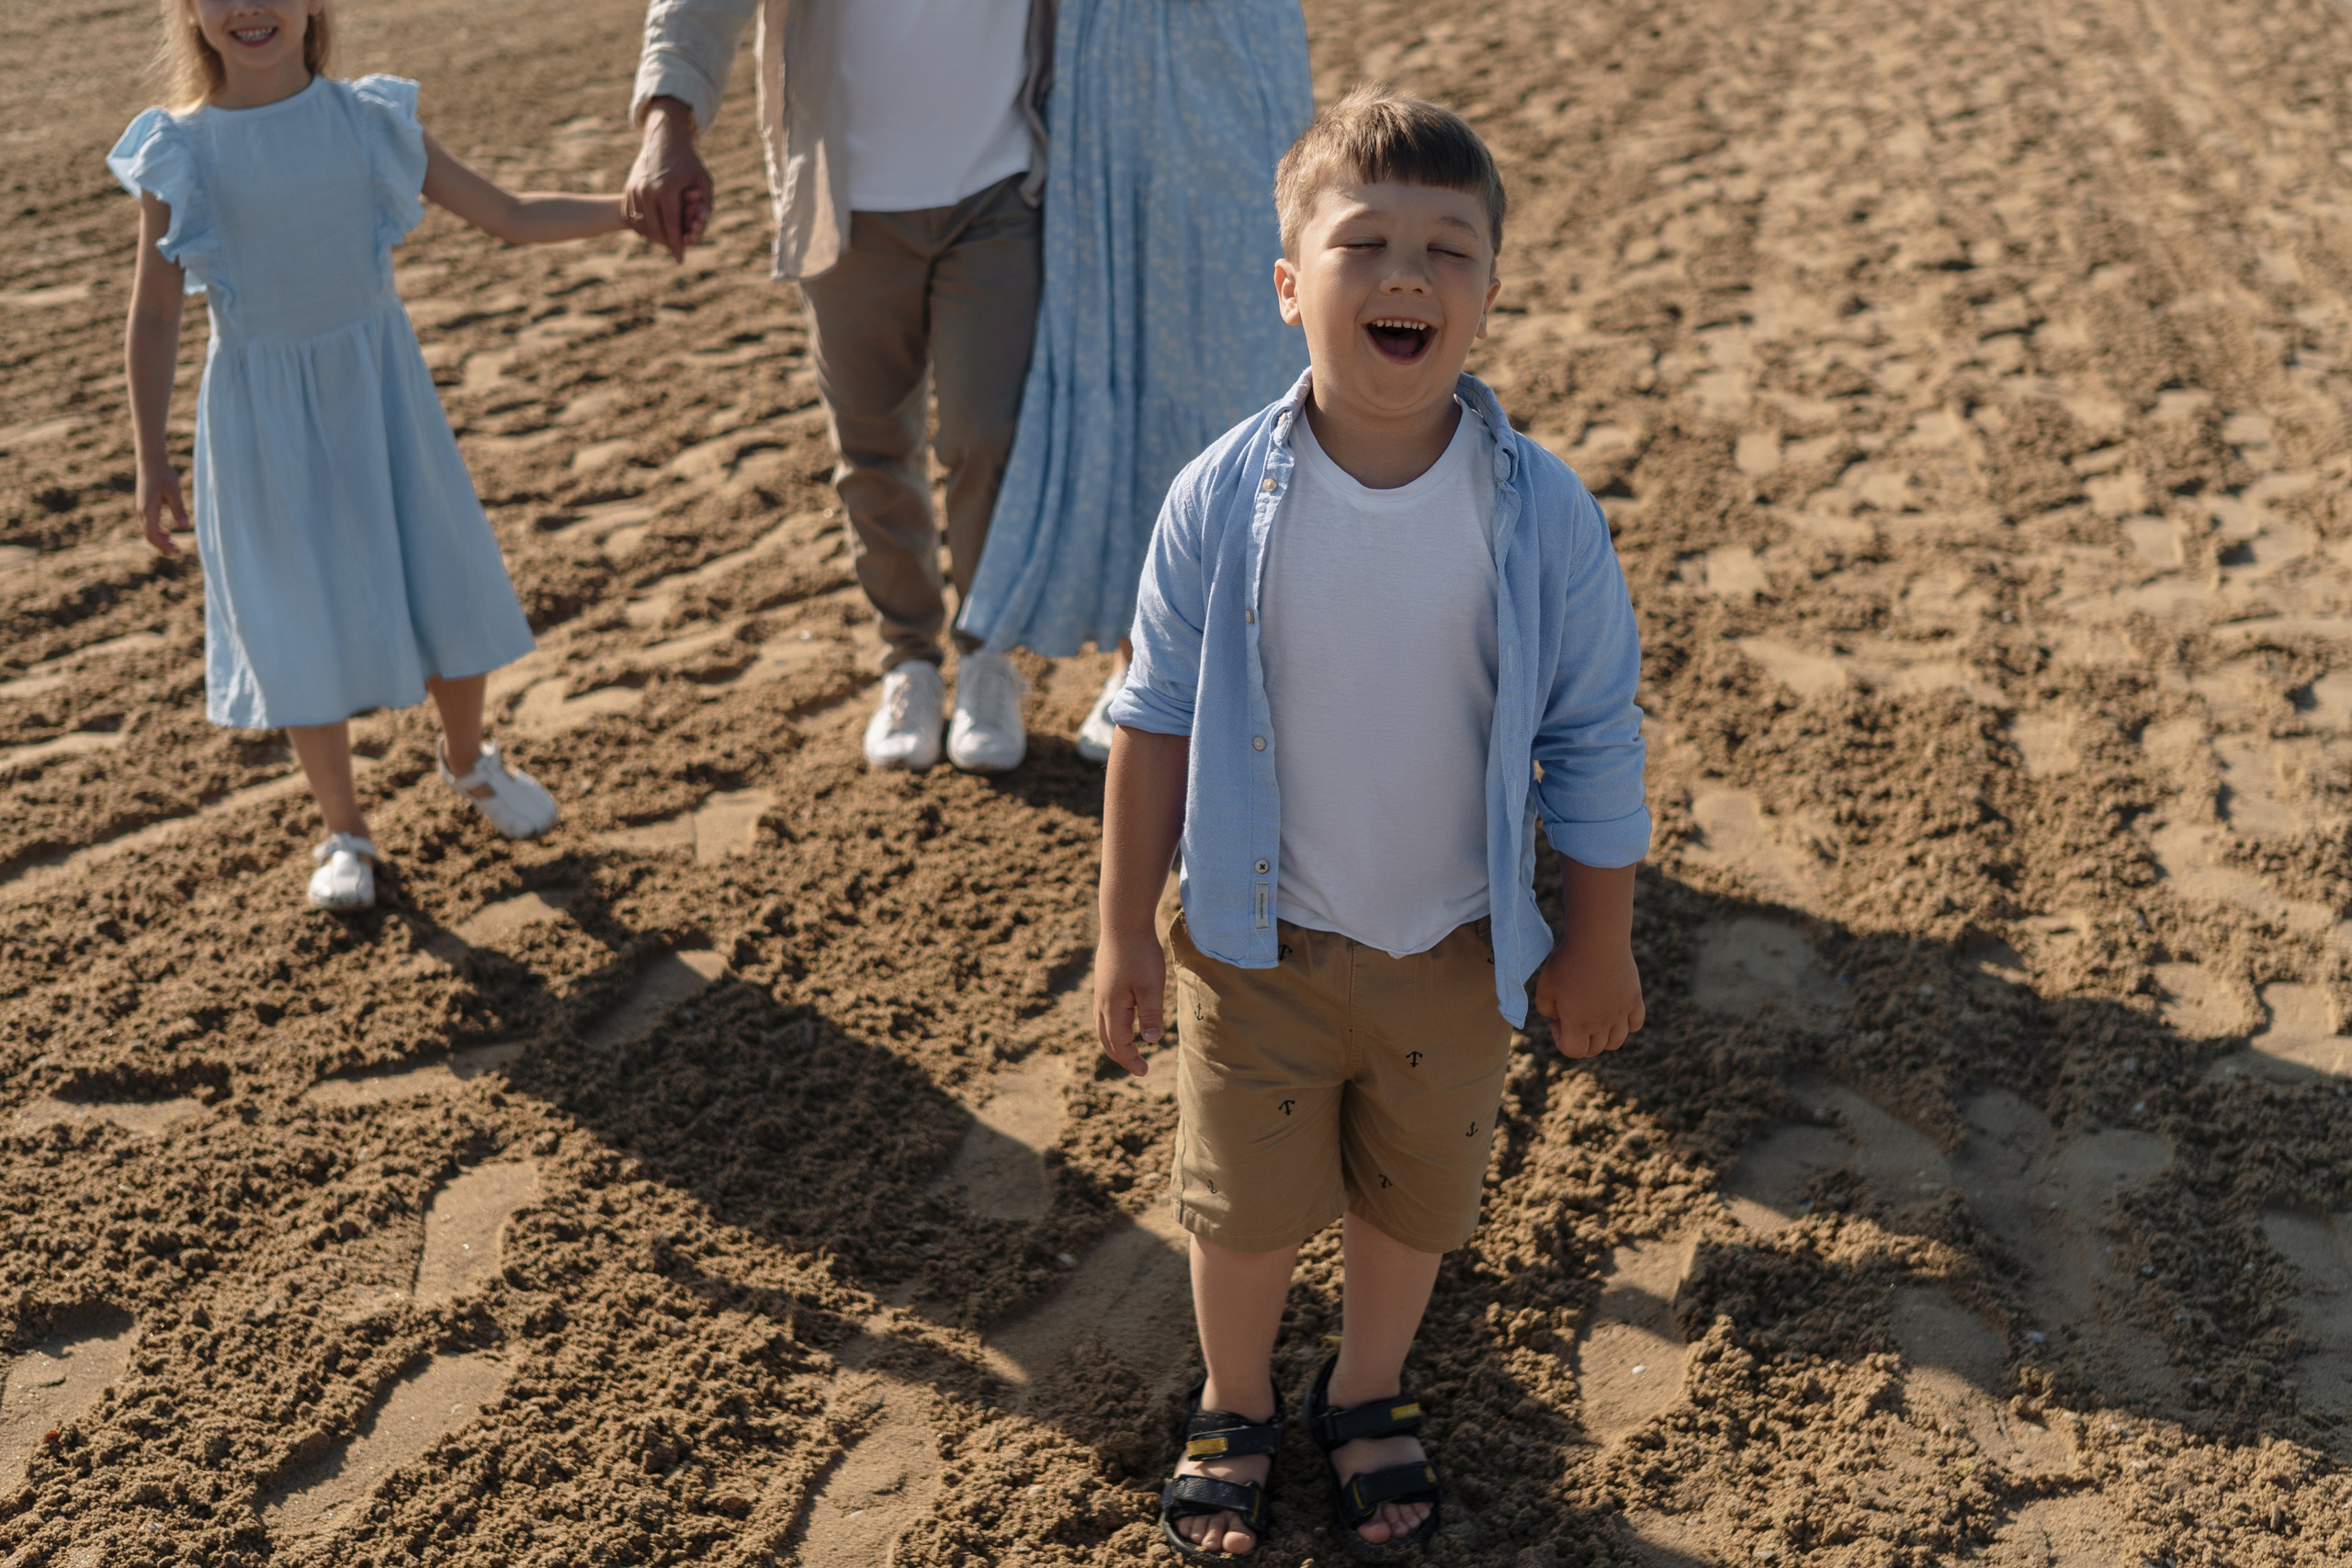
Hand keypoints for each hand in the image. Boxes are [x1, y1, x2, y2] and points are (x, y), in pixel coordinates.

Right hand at [137, 460, 186, 555]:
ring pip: (148, 530)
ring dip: (160, 540)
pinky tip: (168, 533)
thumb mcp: (174, 491)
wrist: (151, 461)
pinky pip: (149, 523)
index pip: (152, 534)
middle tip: (178, 553)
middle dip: (163, 546)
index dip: (163, 546)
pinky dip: (158, 531)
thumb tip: (185, 526)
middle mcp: (142, 511)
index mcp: (148, 509)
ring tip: (174, 546)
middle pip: (149, 535)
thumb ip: (179, 509)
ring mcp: (142, 508)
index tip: (177, 552)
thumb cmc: (163, 474)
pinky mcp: (145, 505)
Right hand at [623, 100, 712, 261]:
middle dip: (665, 243)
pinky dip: (641, 227)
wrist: (664, 138)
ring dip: (652, 237)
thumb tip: (699, 233)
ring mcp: (634, 189)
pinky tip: (653, 230)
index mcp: (667, 188)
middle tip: (674, 249)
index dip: (676, 245)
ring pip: (640, 225)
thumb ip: (706, 208)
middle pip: (654, 229)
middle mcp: (647, 189)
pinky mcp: (627, 188)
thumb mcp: (704, 182)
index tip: (680, 259)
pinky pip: (631, 217)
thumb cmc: (689, 162)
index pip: (671, 226)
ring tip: (665, 240)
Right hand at [1093, 926, 1165, 1076]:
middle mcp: (1102, 1003)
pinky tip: (1122, 1022)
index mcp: (1113, 1008)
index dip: (1131, 1060)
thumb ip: (1150, 1015)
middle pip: (1106, 1039)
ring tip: (1128, 1050)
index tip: (1144, 1072)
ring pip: (1102, 1026)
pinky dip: (1111, 1027)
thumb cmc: (1140, 954)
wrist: (1123, 922)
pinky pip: (1103, 1013)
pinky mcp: (1103, 982)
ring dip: (1114, 1042)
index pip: (1119, 1044)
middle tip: (1137, 1067)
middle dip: (1121, 1056)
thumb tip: (1150, 1041)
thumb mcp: (1151, 986)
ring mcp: (1100, 992)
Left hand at [1532, 932, 1643, 1058]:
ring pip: (1616, 1041)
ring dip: (1603, 1037)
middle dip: (1581, 1039)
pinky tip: (1615, 1009)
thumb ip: (1545, 1009)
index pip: (1573, 1051)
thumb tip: (1558, 1017)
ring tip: (1594, 1017)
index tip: (1557, 1020)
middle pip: (1595, 1049)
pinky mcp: (1634, 999)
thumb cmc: (1567, 963)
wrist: (1597, 941)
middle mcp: (1602, 1024)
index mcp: (1578, 1024)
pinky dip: (1626, 1024)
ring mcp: (1621, 1013)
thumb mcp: (1544, 987)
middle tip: (1573, 1015)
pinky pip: (1635, 1024)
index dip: (1561, 1041)